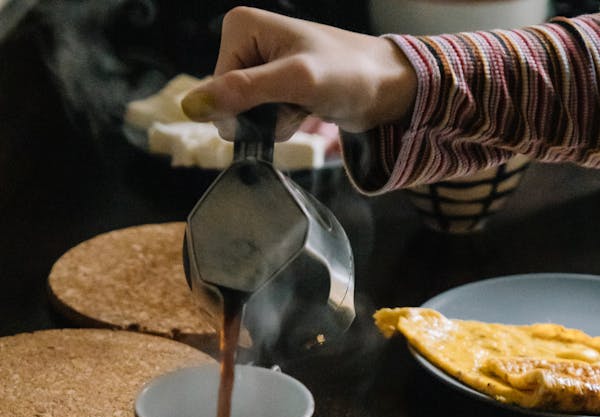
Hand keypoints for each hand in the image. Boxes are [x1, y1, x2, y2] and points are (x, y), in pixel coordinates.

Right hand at [181, 6, 416, 140]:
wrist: (385, 87)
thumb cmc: (348, 75)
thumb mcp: (295, 81)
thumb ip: (244, 92)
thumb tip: (190, 107)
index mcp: (240, 27)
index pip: (218, 90)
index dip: (246, 108)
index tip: (281, 100)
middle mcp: (244, 43)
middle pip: (228, 104)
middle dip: (262, 116)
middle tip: (296, 104)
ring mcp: (257, 67)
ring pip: (244, 117)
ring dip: (275, 122)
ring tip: (304, 106)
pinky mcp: (272, 87)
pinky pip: (260, 120)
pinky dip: (283, 123)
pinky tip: (304, 110)